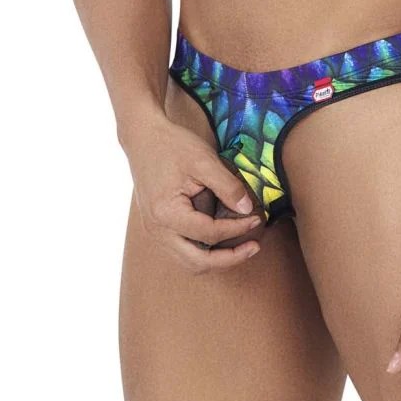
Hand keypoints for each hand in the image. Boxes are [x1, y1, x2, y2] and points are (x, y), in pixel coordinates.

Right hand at [122, 111, 264, 273]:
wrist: (143, 137)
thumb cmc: (172, 145)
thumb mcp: (204, 160)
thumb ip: (227, 186)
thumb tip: (248, 210)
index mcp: (166, 214)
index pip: (210, 233)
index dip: (238, 229)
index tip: (256, 218)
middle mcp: (157, 230)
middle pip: (197, 263)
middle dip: (230, 259)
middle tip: (254, 247)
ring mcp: (155, 232)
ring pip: (189, 263)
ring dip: (217, 260)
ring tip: (241, 248)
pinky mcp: (157, 228)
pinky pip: (182, 251)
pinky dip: (204, 252)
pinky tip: (221, 239)